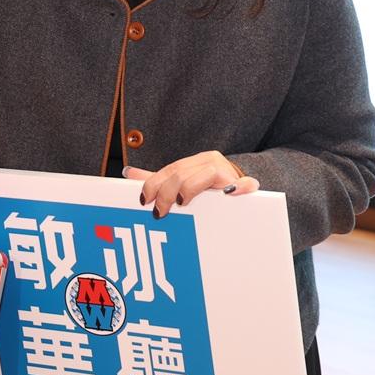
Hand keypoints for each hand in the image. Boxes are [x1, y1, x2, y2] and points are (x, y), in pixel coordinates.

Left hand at [122, 152, 259, 216]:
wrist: (242, 197)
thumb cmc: (208, 195)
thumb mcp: (182, 186)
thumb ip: (158, 181)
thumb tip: (128, 173)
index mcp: (195, 162)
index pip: (170, 169)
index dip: (154, 184)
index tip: (143, 201)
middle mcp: (211, 162)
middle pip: (183, 172)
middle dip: (166, 192)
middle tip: (160, 212)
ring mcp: (228, 172)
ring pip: (205, 174)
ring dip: (190, 189)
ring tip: (182, 204)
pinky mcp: (246, 185)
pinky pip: (245, 184)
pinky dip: (238, 188)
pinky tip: (229, 194)